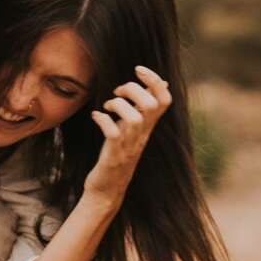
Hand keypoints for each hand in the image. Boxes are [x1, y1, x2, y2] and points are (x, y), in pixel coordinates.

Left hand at [84, 65, 172, 206]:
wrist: (107, 190)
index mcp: (148, 127)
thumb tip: (163, 84)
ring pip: (134, 118)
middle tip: (117, 91)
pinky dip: (103, 120)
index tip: (139, 70)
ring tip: (107, 105)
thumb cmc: (118, 154)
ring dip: (118, 105)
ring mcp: (129, 146)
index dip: (155, 80)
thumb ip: (146, 107)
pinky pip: (113, 134)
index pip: (165, 100)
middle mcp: (142, 135)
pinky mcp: (114, 156)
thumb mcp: (135, 128)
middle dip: (132, 89)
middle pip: (151, 105)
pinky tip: (96, 117)